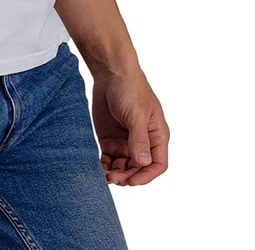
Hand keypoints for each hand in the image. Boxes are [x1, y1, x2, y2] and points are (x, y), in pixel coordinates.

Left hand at [90, 67, 169, 185]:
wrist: (110, 73)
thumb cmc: (131, 89)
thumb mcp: (137, 114)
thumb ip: (139, 138)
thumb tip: (143, 162)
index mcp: (156, 136)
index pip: (157, 164)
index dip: (146, 176)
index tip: (132, 181)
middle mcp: (142, 142)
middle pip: (138, 168)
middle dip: (127, 176)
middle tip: (113, 177)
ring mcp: (125, 141)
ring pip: (123, 167)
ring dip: (115, 173)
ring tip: (104, 175)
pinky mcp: (109, 139)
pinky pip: (109, 159)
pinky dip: (104, 166)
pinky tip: (98, 168)